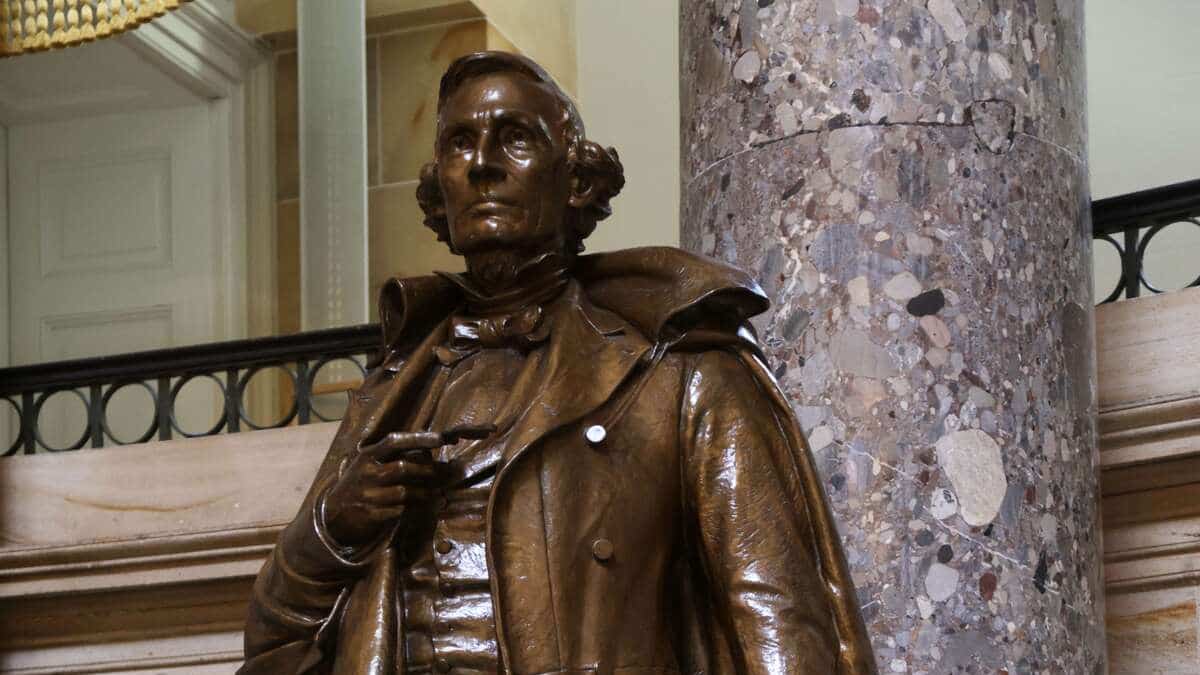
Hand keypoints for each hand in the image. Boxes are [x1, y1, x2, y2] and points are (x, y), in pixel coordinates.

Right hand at [322, 431, 444, 549]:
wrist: (334, 514)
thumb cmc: (360, 484)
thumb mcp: (370, 464)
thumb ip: (394, 454)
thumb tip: (428, 441)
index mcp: (367, 456)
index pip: (394, 441)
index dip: (419, 438)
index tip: (441, 439)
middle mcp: (366, 473)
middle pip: (403, 468)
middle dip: (427, 471)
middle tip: (444, 473)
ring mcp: (367, 495)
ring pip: (404, 492)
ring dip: (425, 493)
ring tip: (437, 493)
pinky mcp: (370, 514)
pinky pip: (399, 511)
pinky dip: (412, 510)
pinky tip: (421, 509)